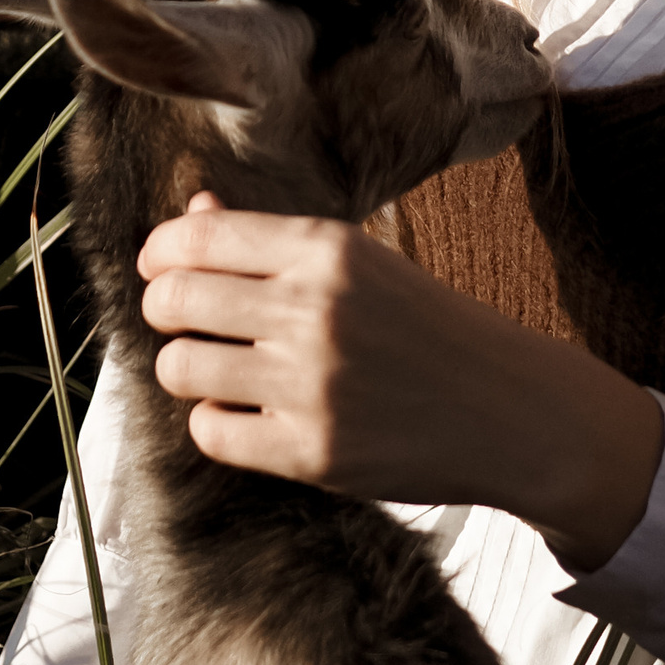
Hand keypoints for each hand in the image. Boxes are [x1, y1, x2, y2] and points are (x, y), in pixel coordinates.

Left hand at [134, 192, 664, 564]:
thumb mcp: (358, 261)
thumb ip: (270, 239)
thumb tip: (191, 212)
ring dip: (182, 366)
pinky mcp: (312, 452)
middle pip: (176, 300)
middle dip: (162, 308)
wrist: (504, 408)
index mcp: (327, 248)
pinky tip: (241, 412)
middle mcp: (314, 310)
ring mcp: (311, 384)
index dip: (160, 251)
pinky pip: (211, 432)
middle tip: (176, 317)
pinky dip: (212, 421)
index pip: (198, 239)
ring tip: (211, 367)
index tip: (159, 266)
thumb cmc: (423, 326)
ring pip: (180, 368)